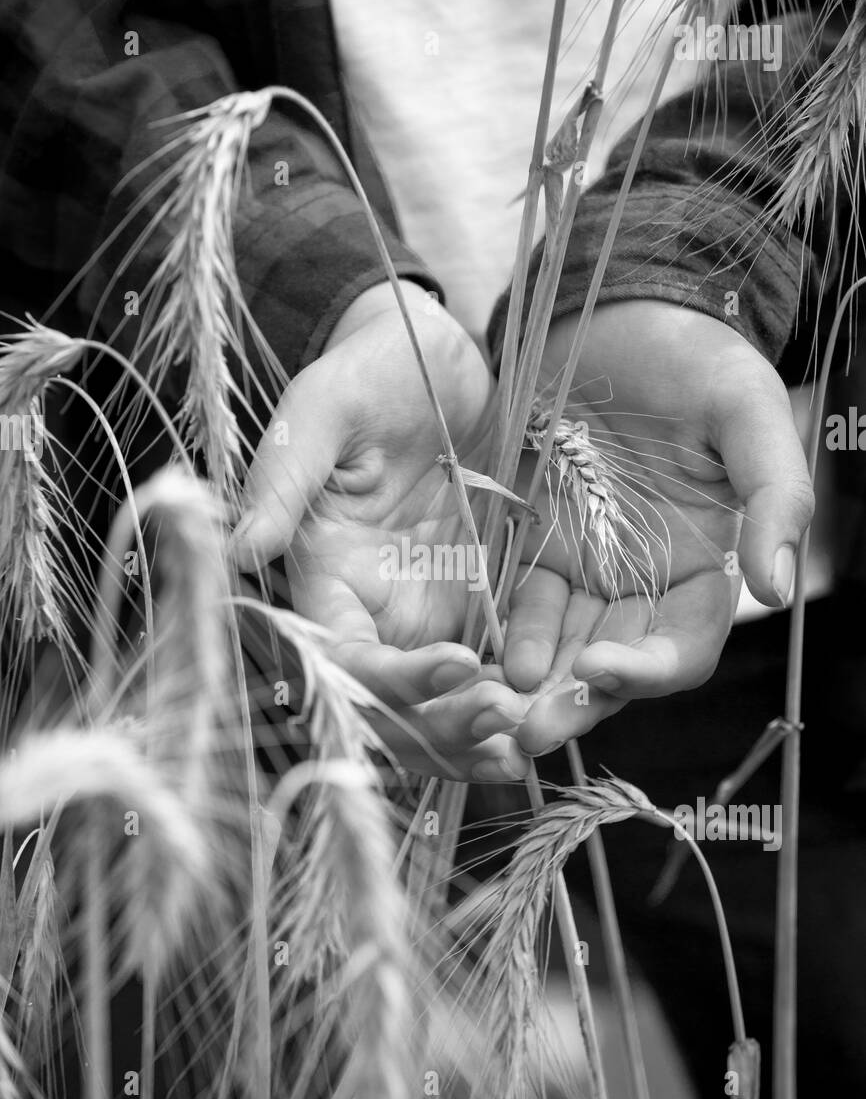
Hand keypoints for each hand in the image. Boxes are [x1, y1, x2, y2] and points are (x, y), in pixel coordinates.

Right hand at [235, 281, 530, 781]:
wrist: (439, 361)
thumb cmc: (368, 374)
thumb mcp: (321, 410)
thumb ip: (284, 479)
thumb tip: (241, 551)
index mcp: (326, 577)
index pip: (345, 659)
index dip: (395, 680)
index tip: (458, 663)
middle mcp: (372, 613)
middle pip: (393, 707)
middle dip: (443, 727)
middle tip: (507, 719)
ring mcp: (426, 617)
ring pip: (442, 707)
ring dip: (479, 734)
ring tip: (532, 737)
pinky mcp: (477, 607)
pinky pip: (494, 673)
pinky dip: (518, 700)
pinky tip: (554, 714)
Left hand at [504, 299, 814, 754]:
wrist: (614, 312)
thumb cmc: (691, 356)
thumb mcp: (746, 411)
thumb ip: (774, 497)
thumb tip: (779, 592)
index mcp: (704, 565)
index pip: (684, 646)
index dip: (650, 670)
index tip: (605, 668)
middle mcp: (645, 583)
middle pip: (616, 666)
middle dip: (578, 702)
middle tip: (532, 731)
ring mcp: (588, 571)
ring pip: (565, 651)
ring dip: (537, 689)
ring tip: (498, 713)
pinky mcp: (536, 548)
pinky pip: (521, 606)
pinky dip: (508, 637)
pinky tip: (488, 660)